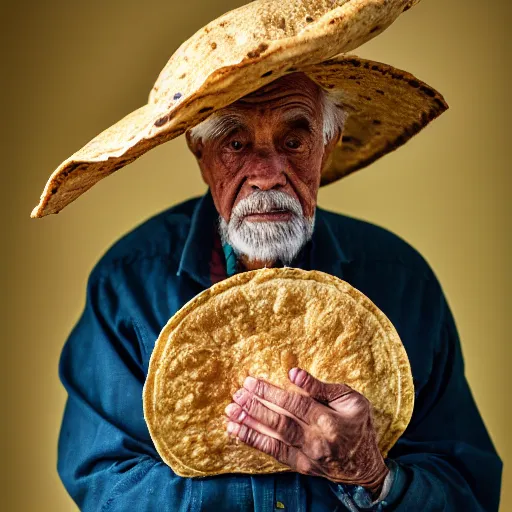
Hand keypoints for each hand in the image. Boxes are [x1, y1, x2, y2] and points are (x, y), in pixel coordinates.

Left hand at [224, 368, 388, 495]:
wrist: (366, 467)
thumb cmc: (359, 425)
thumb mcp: (350, 399)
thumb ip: (321, 387)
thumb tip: (294, 372)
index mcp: (329, 421)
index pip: (294, 404)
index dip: (271, 393)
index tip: (251, 382)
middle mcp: (317, 441)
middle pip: (280, 422)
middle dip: (255, 408)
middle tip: (236, 396)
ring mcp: (308, 457)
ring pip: (274, 439)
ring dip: (249, 426)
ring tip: (230, 415)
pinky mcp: (301, 467)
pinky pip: (275, 453)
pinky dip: (256, 442)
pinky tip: (238, 433)